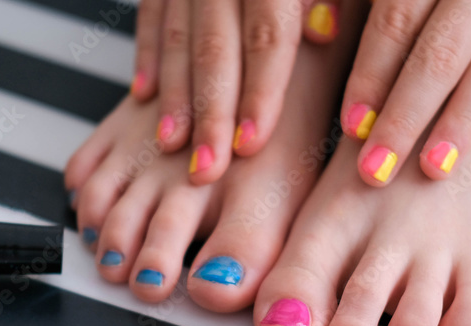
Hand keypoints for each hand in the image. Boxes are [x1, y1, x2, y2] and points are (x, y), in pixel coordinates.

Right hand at [130, 0, 340, 183]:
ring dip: (173, 94)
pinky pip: (152, 10)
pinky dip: (147, 53)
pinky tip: (143, 93)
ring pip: (177, 32)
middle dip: (211, 111)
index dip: (261, 92)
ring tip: (172, 143)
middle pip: (215, 44)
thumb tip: (327, 29)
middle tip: (207, 165)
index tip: (252, 142)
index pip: (268, 32)